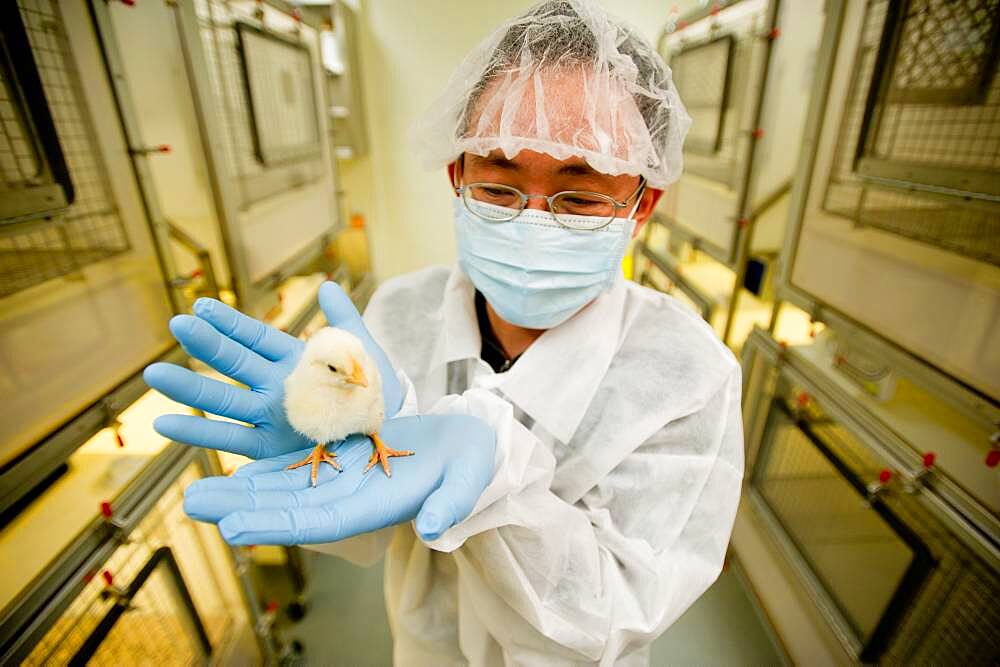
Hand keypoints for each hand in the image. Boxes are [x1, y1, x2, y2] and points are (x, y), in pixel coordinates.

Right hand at [143, 282, 403, 458]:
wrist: (387, 439)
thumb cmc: (374, 396)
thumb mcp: (364, 354)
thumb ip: (344, 321)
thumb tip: (327, 286)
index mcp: (294, 361)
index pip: (255, 337)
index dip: (230, 323)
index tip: (201, 306)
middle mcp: (275, 386)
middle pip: (234, 363)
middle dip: (206, 345)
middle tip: (176, 324)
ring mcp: (269, 417)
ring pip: (222, 400)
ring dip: (189, 388)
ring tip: (154, 374)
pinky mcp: (268, 448)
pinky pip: (230, 439)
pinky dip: (198, 433)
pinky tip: (165, 423)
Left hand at [183, 414, 495, 543]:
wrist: (467, 442)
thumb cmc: (472, 460)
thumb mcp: (470, 477)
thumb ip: (451, 503)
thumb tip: (430, 527)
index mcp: (376, 508)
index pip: (318, 522)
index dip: (275, 524)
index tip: (234, 527)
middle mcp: (351, 500)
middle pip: (288, 508)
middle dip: (240, 508)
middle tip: (193, 504)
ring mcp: (344, 483)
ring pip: (285, 490)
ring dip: (242, 493)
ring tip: (198, 493)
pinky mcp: (343, 463)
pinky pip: (299, 471)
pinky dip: (267, 473)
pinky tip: (236, 473)